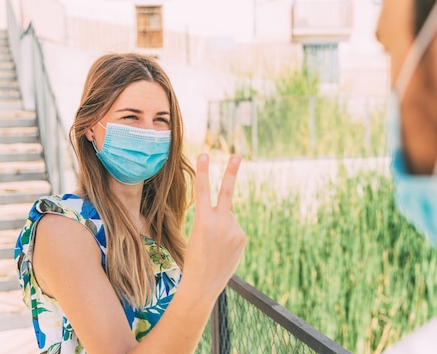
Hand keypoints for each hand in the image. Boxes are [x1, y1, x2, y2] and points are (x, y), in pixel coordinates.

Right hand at [183, 153, 245, 300]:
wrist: (202, 284)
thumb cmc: (194, 258)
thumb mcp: (198, 234)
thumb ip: (215, 218)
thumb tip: (231, 209)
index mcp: (202, 220)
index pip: (202, 190)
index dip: (203, 171)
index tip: (203, 154)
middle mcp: (220, 222)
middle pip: (227, 192)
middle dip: (231, 172)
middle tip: (237, 156)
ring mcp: (233, 229)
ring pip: (229, 217)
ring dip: (223, 226)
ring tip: (215, 246)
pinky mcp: (242, 236)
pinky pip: (235, 228)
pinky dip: (229, 235)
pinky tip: (224, 250)